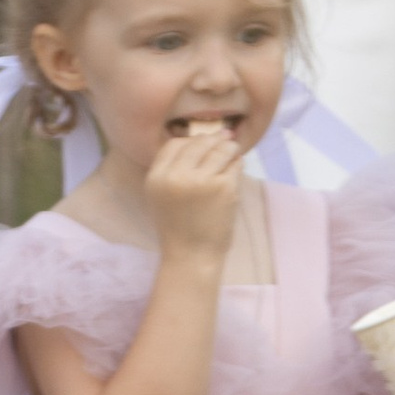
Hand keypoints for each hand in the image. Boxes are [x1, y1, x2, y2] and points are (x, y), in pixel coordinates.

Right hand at [143, 118, 244, 263]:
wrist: (191, 255)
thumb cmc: (178, 227)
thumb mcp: (161, 196)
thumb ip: (171, 170)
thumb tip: (198, 140)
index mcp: (157, 178)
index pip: (175, 144)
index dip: (191, 140)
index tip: (203, 142)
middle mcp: (177, 176)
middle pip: (199, 143)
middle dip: (214, 139)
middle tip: (225, 139)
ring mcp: (202, 181)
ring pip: (221, 150)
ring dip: (230, 148)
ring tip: (233, 151)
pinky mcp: (224, 188)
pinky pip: (235, 165)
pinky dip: (237, 164)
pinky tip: (236, 168)